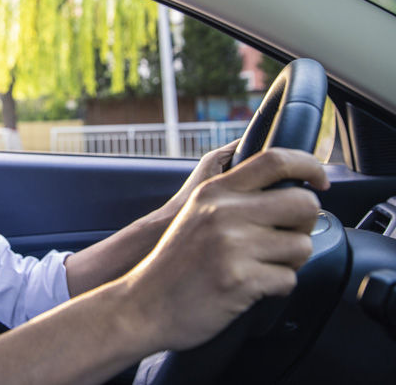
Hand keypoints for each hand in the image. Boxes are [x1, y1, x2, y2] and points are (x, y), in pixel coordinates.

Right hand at [120, 148, 328, 353]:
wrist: (144, 303)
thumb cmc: (174, 263)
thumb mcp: (196, 213)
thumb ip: (232, 196)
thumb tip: (285, 190)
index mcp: (215, 192)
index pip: (274, 160)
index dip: (308, 164)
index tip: (320, 178)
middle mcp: (224, 213)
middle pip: (303, 203)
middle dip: (305, 224)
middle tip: (287, 237)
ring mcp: (232, 246)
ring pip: (302, 246)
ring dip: (290, 261)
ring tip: (261, 266)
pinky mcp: (240, 279)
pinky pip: (288, 280)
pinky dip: (276, 287)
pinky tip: (251, 287)